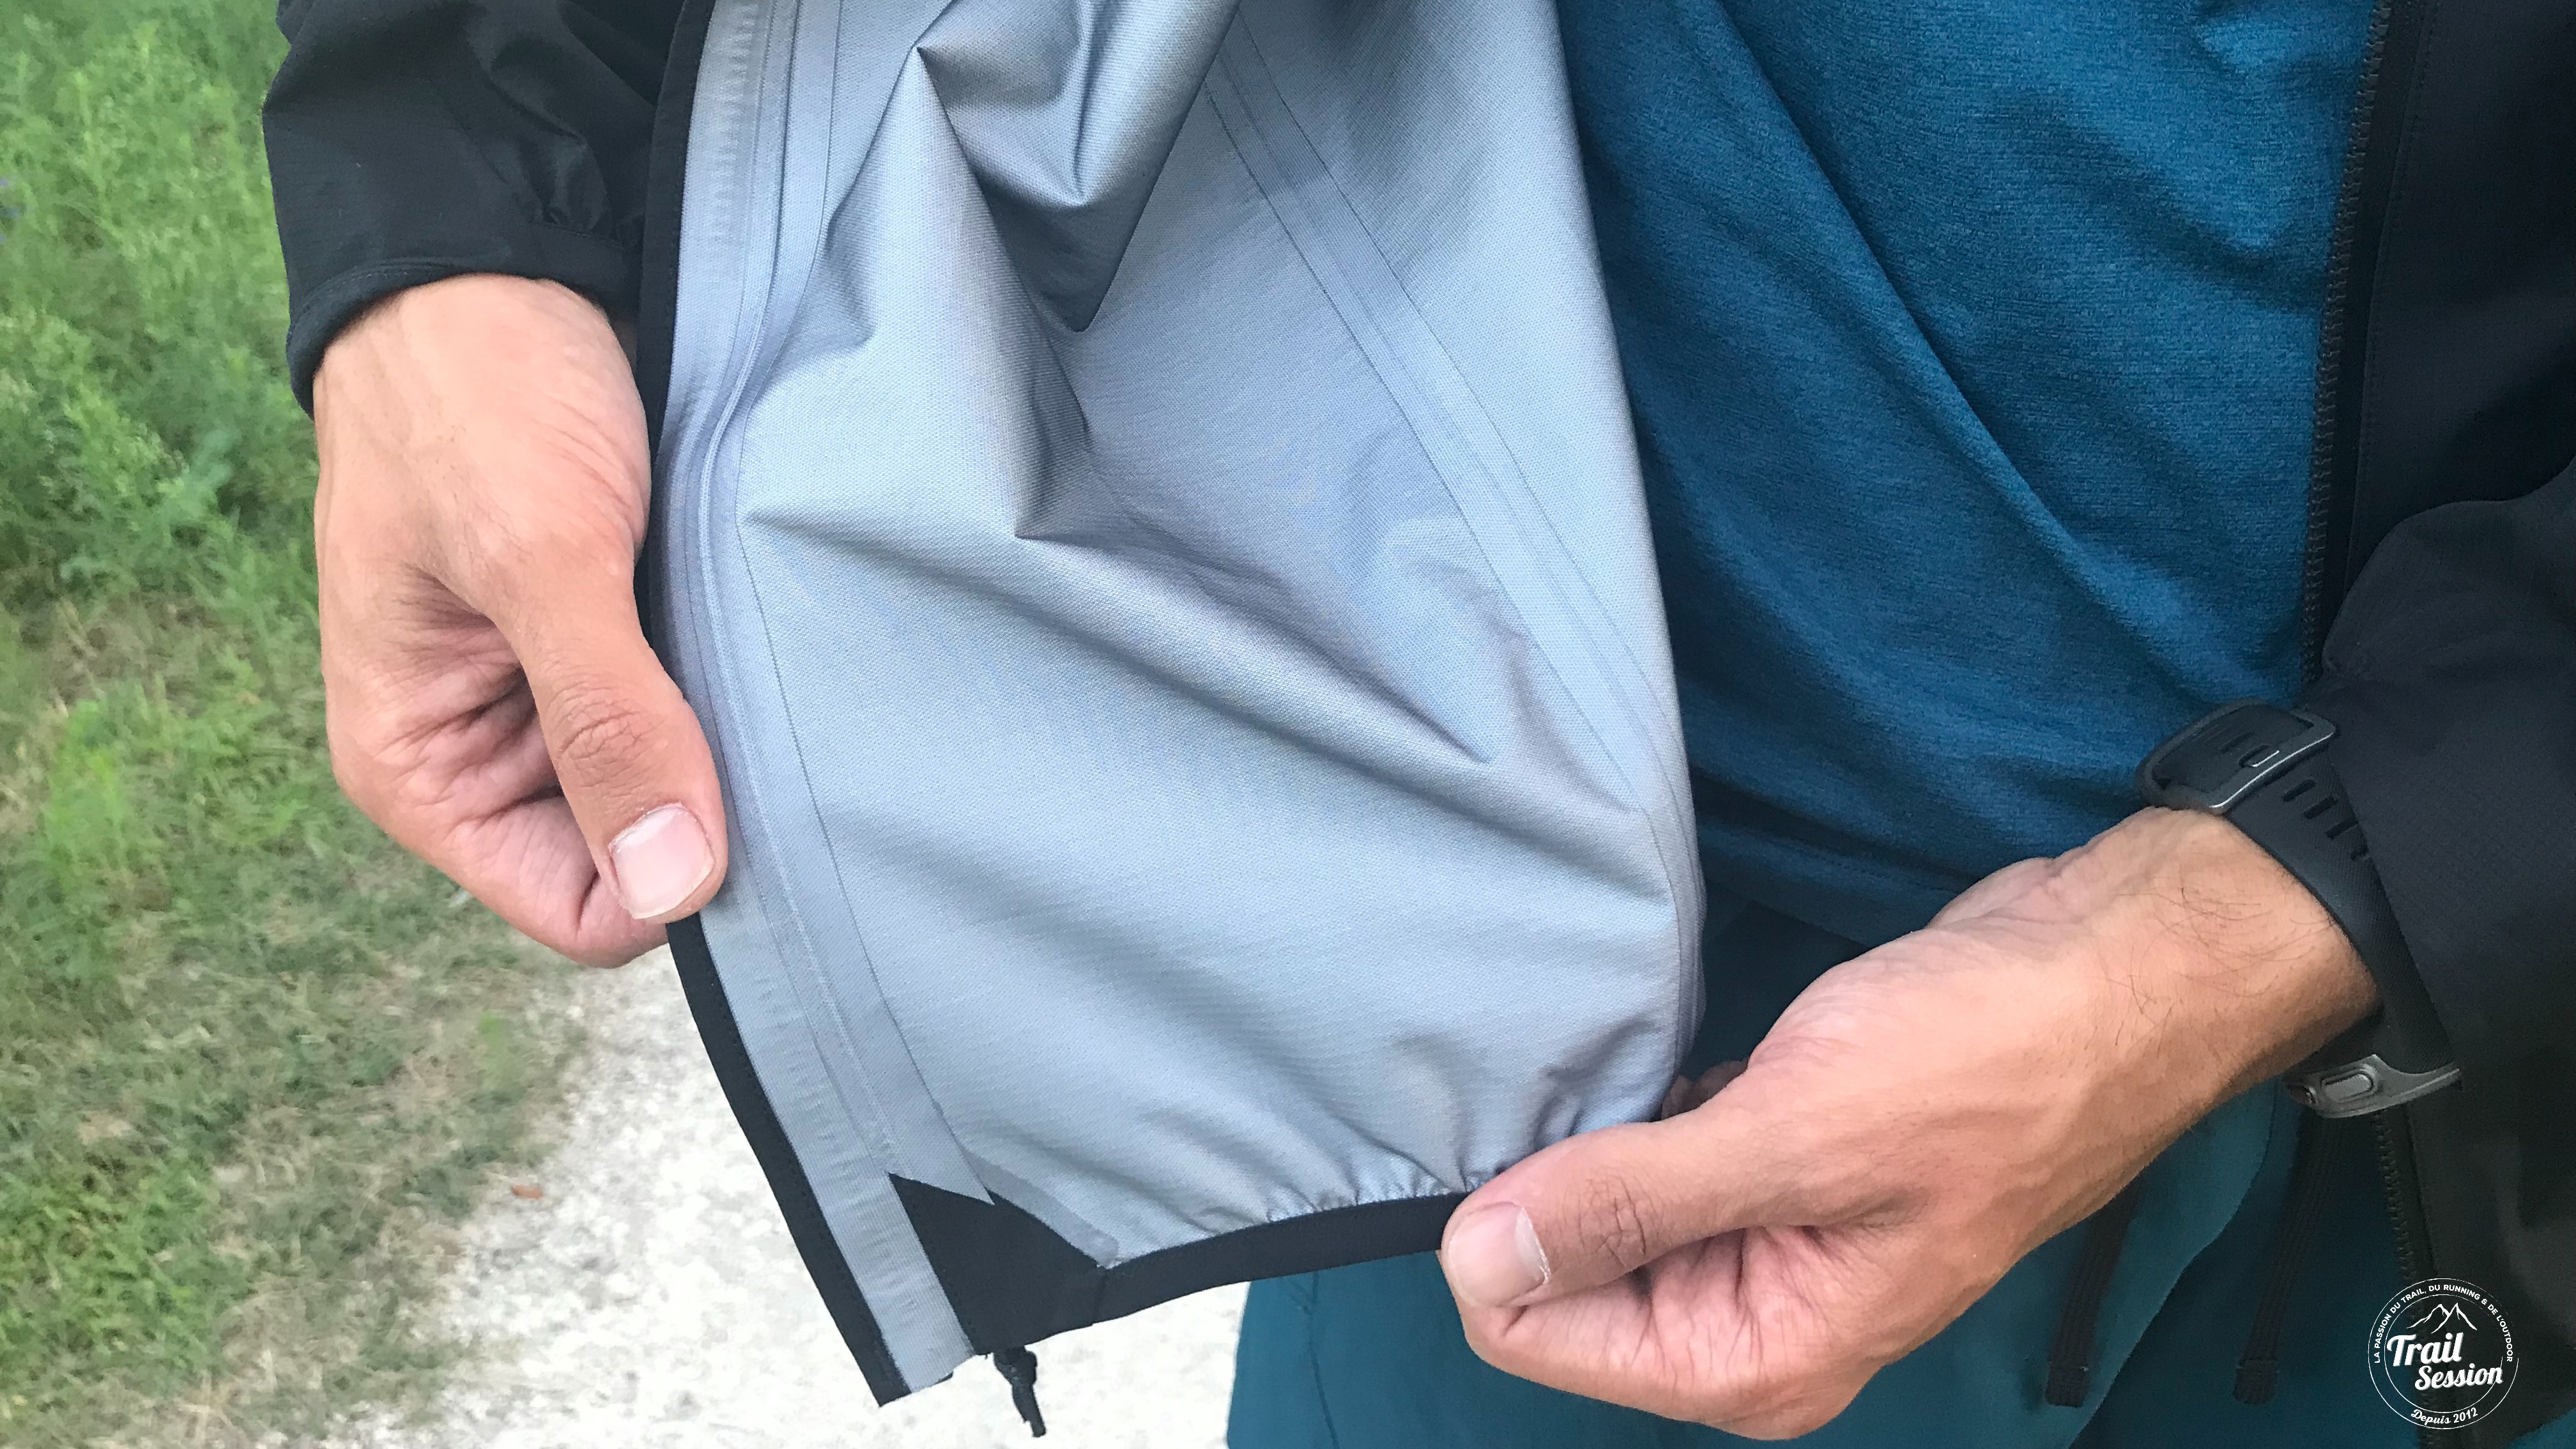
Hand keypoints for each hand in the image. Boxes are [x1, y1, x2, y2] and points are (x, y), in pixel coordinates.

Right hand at [312, 274, 726, 965]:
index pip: (583, 911)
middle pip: (639, 858)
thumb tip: (674, 882)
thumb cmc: (476, 398)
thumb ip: (605, 722)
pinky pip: (700, 709)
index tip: (744, 792)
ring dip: (733, 739)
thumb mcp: (541, 557)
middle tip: (777, 718)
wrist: (496, 263)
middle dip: (709, 805)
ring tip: (770, 661)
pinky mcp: (623, 640)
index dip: (669, 873)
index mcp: (425, 771)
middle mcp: (491, 757)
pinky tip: (768, 633)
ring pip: (683, 785)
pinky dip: (737, 681)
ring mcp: (560, 700)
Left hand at [1439, 808, 2374, 1436]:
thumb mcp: (1795, 1135)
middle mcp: (1752, 1324)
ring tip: (1648, 1070)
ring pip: (1604, 1211)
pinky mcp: (1772, 1167)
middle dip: (1560, 1188)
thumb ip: (1628, 1203)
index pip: (1533, 1335)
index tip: (1546, 1137)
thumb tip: (1475, 1257)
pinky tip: (1690, 1062)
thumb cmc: (1983, 1063)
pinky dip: (1651, 1110)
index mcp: (1755, 1360)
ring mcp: (1764, 1246)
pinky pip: (1656, 1158)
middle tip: (1603, 1089)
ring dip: (1603, 1141)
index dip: (1511, 1235)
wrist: (2103, 976)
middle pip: (1561, 1280)